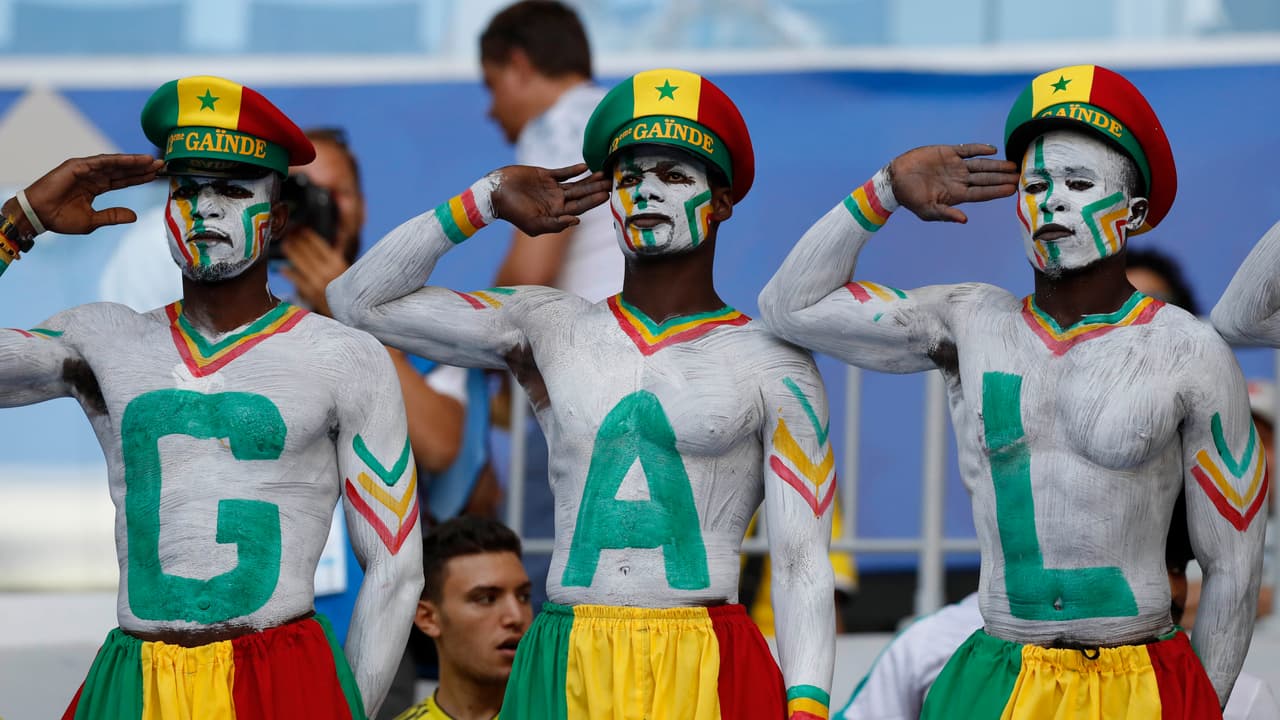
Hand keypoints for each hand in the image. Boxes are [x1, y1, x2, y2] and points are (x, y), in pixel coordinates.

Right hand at [14, 154, 162, 234]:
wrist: (39, 216)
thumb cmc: (61, 219)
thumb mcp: (93, 220)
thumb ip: (113, 216)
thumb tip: (135, 216)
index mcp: (96, 187)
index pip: (123, 180)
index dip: (139, 178)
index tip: (156, 175)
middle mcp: (93, 176)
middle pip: (122, 170)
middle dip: (141, 167)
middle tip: (161, 164)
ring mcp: (85, 170)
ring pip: (114, 164)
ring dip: (133, 161)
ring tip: (151, 161)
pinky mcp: (77, 166)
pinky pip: (101, 162)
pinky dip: (118, 160)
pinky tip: (133, 160)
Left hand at [281, 227, 348, 316]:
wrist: (351, 312)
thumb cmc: (349, 289)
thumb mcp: (347, 269)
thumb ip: (336, 255)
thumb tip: (329, 237)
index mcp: (338, 262)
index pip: (319, 244)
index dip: (308, 235)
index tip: (301, 228)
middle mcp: (327, 270)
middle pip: (307, 251)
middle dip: (296, 240)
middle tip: (287, 232)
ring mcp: (318, 281)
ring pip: (300, 262)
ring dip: (291, 251)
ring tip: (284, 244)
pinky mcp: (311, 293)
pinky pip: (296, 279)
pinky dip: (288, 273)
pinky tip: (282, 268)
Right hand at [490, 164, 610, 235]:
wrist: (495, 193)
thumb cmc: (513, 212)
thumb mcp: (535, 224)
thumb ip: (556, 224)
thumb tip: (577, 222)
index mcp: (557, 214)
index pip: (580, 207)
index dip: (593, 201)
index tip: (606, 195)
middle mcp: (557, 201)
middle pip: (582, 194)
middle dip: (596, 189)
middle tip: (612, 182)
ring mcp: (552, 188)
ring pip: (576, 183)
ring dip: (590, 179)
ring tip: (604, 173)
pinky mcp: (545, 175)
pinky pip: (564, 172)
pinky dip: (574, 169)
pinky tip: (586, 166)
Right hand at [889, 143, 1018, 223]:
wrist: (896, 179)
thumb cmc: (911, 198)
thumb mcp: (927, 211)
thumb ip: (946, 214)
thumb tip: (964, 220)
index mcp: (957, 195)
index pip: (982, 193)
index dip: (997, 191)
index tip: (1012, 190)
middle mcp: (960, 180)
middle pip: (986, 179)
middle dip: (1002, 178)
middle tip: (1020, 176)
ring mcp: (955, 166)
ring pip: (981, 165)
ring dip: (996, 165)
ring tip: (1012, 165)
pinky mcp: (948, 153)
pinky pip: (967, 150)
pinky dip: (979, 149)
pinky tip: (992, 150)